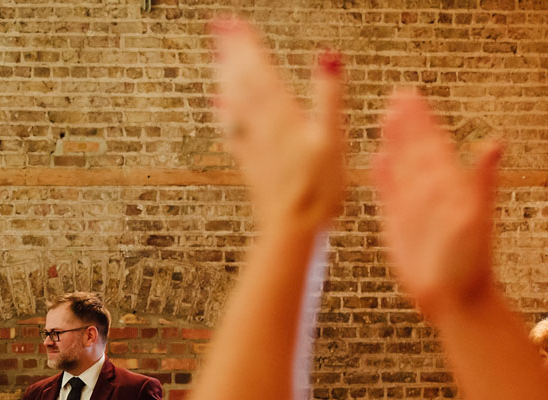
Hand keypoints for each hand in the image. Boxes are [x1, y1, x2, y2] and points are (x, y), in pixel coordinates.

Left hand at [211, 17, 345, 232]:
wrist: (292, 229)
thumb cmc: (316, 191)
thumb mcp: (332, 139)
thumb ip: (328, 96)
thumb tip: (329, 57)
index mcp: (281, 116)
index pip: (259, 71)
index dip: (245, 45)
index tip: (230, 22)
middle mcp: (262, 127)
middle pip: (242, 82)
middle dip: (230, 53)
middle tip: (216, 28)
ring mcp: (253, 144)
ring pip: (233, 102)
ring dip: (224, 76)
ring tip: (215, 56)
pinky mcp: (250, 162)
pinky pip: (232, 129)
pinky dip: (224, 111)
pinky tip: (218, 102)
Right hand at [371, 91, 503, 319]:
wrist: (455, 299)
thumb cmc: (470, 263)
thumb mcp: (478, 218)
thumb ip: (481, 181)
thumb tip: (494, 144)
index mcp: (450, 183)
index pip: (432, 142)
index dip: (421, 119)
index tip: (409, 95)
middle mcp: (431, 190)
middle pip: (416, 149)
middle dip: (406, 123)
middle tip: (397, 96)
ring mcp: (413, 206)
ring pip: (401, 167)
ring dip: (394, 143)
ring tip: (386, 118)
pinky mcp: (398, 225)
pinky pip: (389, 194)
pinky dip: (382, 178)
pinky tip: (377, 161)